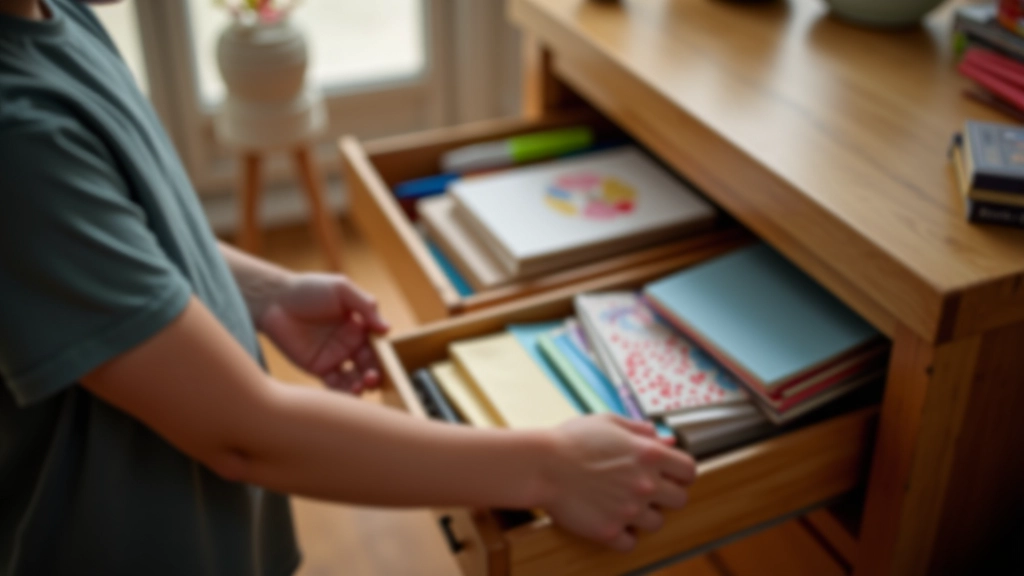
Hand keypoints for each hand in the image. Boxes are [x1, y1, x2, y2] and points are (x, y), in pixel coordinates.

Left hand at [258, 273, 389, 393]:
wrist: (274, 300)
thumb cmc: (310, 289)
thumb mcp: (342, 289)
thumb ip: (365, 305)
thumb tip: (387, 328)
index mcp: (361, 326)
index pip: (379, 344)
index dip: (385, 354)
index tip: (386, 361)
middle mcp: (351, 343)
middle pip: (370, 364)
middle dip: (376, 374)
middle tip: (372, 378)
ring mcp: (335, 357)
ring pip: (356, 378)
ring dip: (362, 386)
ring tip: (360, 386)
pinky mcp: (318, 368)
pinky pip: (335, 384)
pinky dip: (344, 392)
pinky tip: (348, 391)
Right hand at [540, 414, 695, 550]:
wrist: (540, 465)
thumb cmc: (570, 440)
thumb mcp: (608, 423)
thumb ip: (640, 430)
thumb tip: (665, 438)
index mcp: (649, 454)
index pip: (689, 470)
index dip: (680, 473)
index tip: (669, 474)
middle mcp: (645, 485)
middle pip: (680, 500)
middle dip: (667, 495)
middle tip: (646, 491)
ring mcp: (628, 511)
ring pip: (657, 524)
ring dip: (644, 516)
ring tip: (624, 505)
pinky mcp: (609, 531)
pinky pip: (630, 543)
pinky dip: (624, 535)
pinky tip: (612, 521)